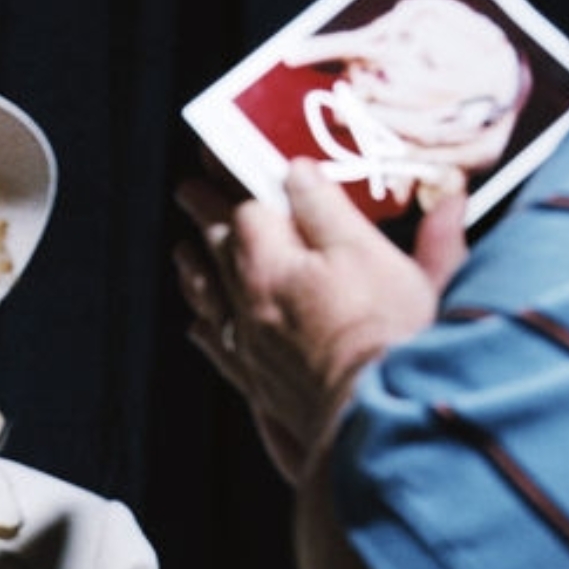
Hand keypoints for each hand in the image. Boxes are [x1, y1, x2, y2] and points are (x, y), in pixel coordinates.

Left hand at [172, 162, 461, 482]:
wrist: (376, 415)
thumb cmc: (384, 334)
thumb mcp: (371, 254)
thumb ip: (331, 210)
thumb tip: (303, 170)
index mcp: (272, 260)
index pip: (243, 204)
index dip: (232, 174)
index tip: (219, 154)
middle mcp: (250, 300)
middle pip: (218, 245)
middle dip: (204, 212)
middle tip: (190, 189)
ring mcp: (251, 344)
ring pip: (209, 295)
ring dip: (194, 267)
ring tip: (184, 249)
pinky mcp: (259, 383)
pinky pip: (219, 350)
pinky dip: (206, 331)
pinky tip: (197, 326)